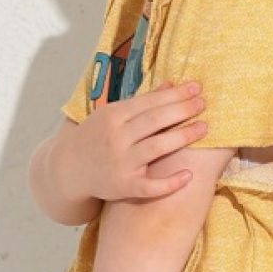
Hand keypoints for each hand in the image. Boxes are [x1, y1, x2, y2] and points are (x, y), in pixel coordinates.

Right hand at [57, 80, 208, 204]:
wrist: (68, 170)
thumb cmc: (96, 137)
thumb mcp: (112, 114)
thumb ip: (142, 102)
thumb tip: (171, 84)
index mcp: (113, 115)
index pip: (150, 102)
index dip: (175, 94)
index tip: (196, 88)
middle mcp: (116, 138)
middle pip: (155, 120)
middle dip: (182, 110)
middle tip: (203, 103)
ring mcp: (120, 163)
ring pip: (157, 147)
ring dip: (183, 136)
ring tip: (204, 128)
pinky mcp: (124, 187)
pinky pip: (150, 186)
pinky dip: (170, 182)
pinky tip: (188, 175)